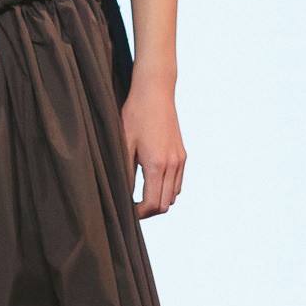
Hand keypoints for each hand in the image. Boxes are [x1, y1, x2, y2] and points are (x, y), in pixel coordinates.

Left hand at [121, 71, 185, 217]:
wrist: (156, 92)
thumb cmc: (135, 114)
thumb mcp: (124, 143)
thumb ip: (125, 172)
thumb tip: (123, 195)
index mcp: (156, 164)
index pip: (153, 204)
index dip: (139, 213)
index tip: (126, 211)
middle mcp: (173, 165)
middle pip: (165, 204)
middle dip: (149, 210)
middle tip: (132, 207)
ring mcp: (180, 160)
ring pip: (174, 195)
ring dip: (159, 200)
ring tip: (140, 196)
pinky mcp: (182, 154)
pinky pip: (178, 182)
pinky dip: (167, 189)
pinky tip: (152, 182)